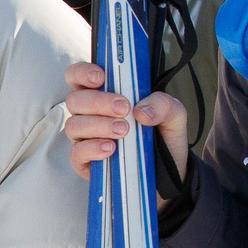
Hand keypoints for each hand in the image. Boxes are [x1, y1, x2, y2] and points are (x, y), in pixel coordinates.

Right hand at [61, 62, 187, 178]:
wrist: (167, 175)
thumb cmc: (162, 138)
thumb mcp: (173, 116)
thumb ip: (164, 104)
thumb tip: (142, 111)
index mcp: (104, 95)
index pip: (79, 77)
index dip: (82, 72)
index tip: (100, 76)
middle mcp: (90, 115)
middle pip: (75, 100)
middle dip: (98, 101)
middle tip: (124, 108)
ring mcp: (85, 138)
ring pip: (74, 125)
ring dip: (98, 125)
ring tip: (123, 131)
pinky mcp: (84, 162)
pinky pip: (77, 153)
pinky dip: (92, 148)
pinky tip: (110, 148)